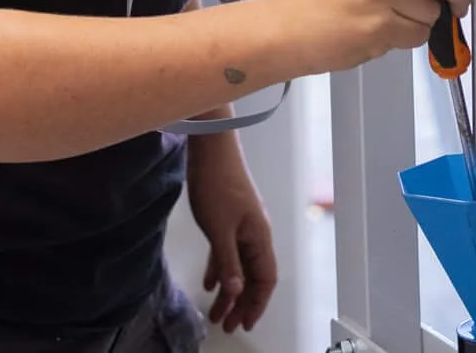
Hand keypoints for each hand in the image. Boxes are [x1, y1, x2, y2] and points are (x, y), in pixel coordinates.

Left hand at [186, 136, 277, 334]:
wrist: (211, 149)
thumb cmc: (217, 185)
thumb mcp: (219, 229)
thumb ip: (228, 261)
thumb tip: (235, 291)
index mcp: (259, 237)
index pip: (265, 278)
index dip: (257, 303)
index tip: (244, 323)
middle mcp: (255, 234)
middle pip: (253, 276)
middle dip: (241, 303)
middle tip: (226, 325)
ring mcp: (242, 226)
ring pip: (239, 266)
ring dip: (229, 290)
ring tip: (215, 312)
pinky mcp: (228, 219)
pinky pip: (228, 252)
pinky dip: (220, 270)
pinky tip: (210, 283)